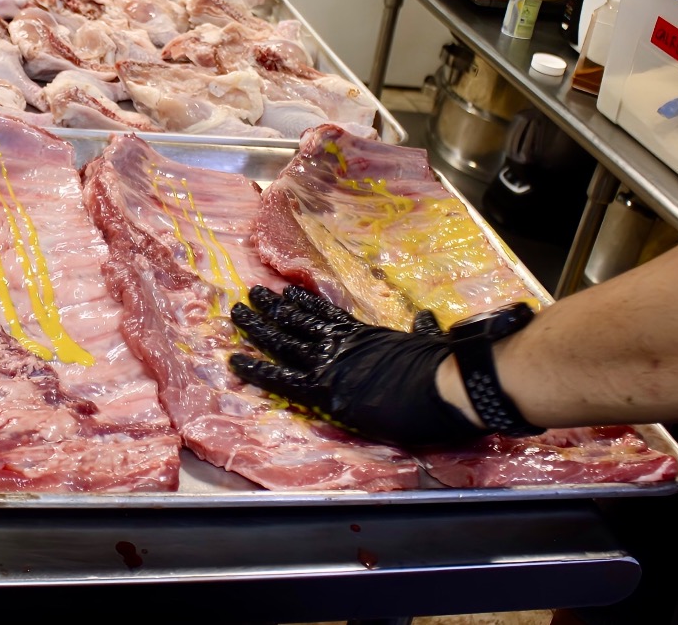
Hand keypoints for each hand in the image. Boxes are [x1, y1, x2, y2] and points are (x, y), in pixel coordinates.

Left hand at [229, 285, 526, 447]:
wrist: (442, 383)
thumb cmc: (441, 368)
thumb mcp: (427, 341)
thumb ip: (422, 331)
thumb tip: (428, 319)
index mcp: (364, 335)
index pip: (327, 315)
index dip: (304, 304)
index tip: (287, 291)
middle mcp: (340, 344)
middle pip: (298, 321)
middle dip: (273, 308)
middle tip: (252, 295)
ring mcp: (328, 362)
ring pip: (283, 341)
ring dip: (257, 326)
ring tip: (237, 312)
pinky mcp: (322, 387)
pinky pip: (280, 376)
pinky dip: (256, 368)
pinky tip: (235, 360)